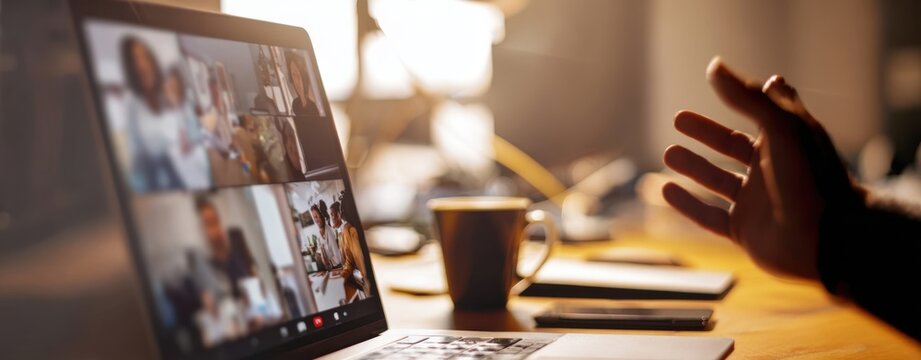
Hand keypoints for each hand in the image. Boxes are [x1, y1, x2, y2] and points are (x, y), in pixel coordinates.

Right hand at [662, 57, 864, 279]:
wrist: (827, 237)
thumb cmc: (810, 176)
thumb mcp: (780, 125)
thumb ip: (747, 97)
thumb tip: (714, 67)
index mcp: (785, 143)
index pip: (755, 115)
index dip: (733, 100)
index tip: (712, 83)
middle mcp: (771, 171)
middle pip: (731, 147)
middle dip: (705, 133)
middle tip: (678, 120)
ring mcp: (757, 203)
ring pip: (718, 181)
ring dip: (693, 166)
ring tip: (668, 154)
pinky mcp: (745, 231)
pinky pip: (711, 217)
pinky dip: (688, 204)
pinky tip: (666, 190)